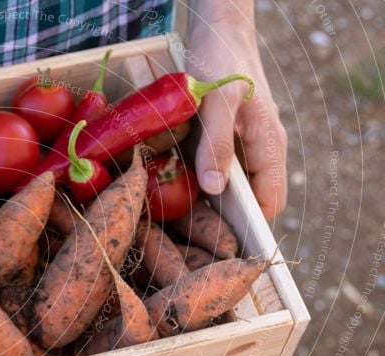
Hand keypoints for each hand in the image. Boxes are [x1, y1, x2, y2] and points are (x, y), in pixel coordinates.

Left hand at [186, 17, 287, 218]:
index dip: (248, 225)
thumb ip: (217, 144)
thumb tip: (216, 189)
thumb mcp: (216, 101)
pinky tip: (172, 181)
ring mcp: (243, 144)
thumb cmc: (222, 61)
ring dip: (206, 199)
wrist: (218, 30)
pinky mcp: (224, 139)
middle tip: (187, 229)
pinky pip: (213, 168)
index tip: (217, 241)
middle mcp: (260, 150)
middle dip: (222, 217)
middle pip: (248, 200)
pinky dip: (196, 178)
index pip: (269, 203)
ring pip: (229, 186)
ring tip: (175, 210)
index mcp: (269, 145)